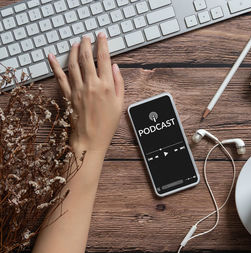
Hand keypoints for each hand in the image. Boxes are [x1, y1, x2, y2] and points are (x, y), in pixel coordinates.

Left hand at [48, 33, 123, 154]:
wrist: (90, 140)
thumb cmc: (107, 125)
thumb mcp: (120, 104)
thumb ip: (119, 84)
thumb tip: (114, 67)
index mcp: (106, 86)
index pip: (104, 58)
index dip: (103, 45)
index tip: (102, 36)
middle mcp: (91, 84)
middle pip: (87, 57)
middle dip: (87, 43)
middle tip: (87, 37)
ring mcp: (78, 89)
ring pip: (73, 64)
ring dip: (74, 50)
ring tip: (76, 43)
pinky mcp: (68, 95)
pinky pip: (60, 77)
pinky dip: (55, 66)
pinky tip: (52, 57)